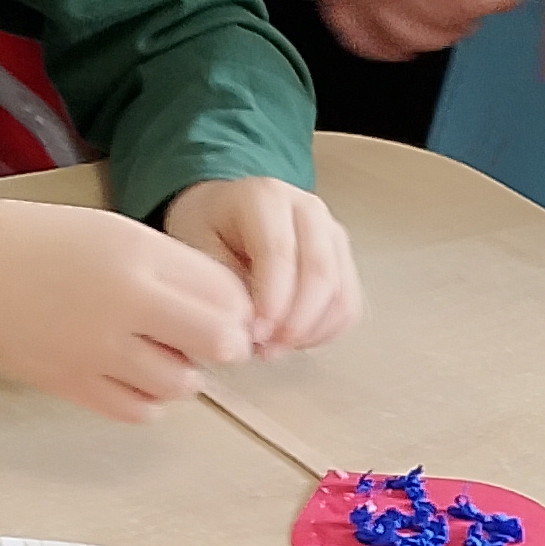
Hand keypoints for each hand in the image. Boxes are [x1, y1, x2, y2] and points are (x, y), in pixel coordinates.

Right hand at [0, 193, 252, 422]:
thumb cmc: (46, 245)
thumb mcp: (118, 235)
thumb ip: (176, 271)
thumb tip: (233, 314)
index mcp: (140, 257)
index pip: (230, 296)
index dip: (236, 308)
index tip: (221, 309)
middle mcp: (125, 304)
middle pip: (221, 344)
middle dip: (221, 345)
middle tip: (198, 338)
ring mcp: (98, 350)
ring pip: (183, 385)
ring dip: (181, 374)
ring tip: (153, 352)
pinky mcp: (74, 385)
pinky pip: (141, 411)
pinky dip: (146, 400)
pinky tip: (128, 375)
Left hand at [162, 178, 362, 353]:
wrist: (224, 212)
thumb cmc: (208, 228)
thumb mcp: (196, 246)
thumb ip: (222, 283)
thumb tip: (249, 328)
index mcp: (266, 197)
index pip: (280, 252)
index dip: (272, 300)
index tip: (256, 334)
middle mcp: (308, 210)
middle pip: (320, 272)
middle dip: (296, 321)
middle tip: (266, 348)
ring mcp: (332, 234)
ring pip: (341, 294)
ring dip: (310, 331)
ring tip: (274, 347)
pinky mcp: (343, 260)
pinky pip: (348, 307)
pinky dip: (324, 332)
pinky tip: (292, 339)